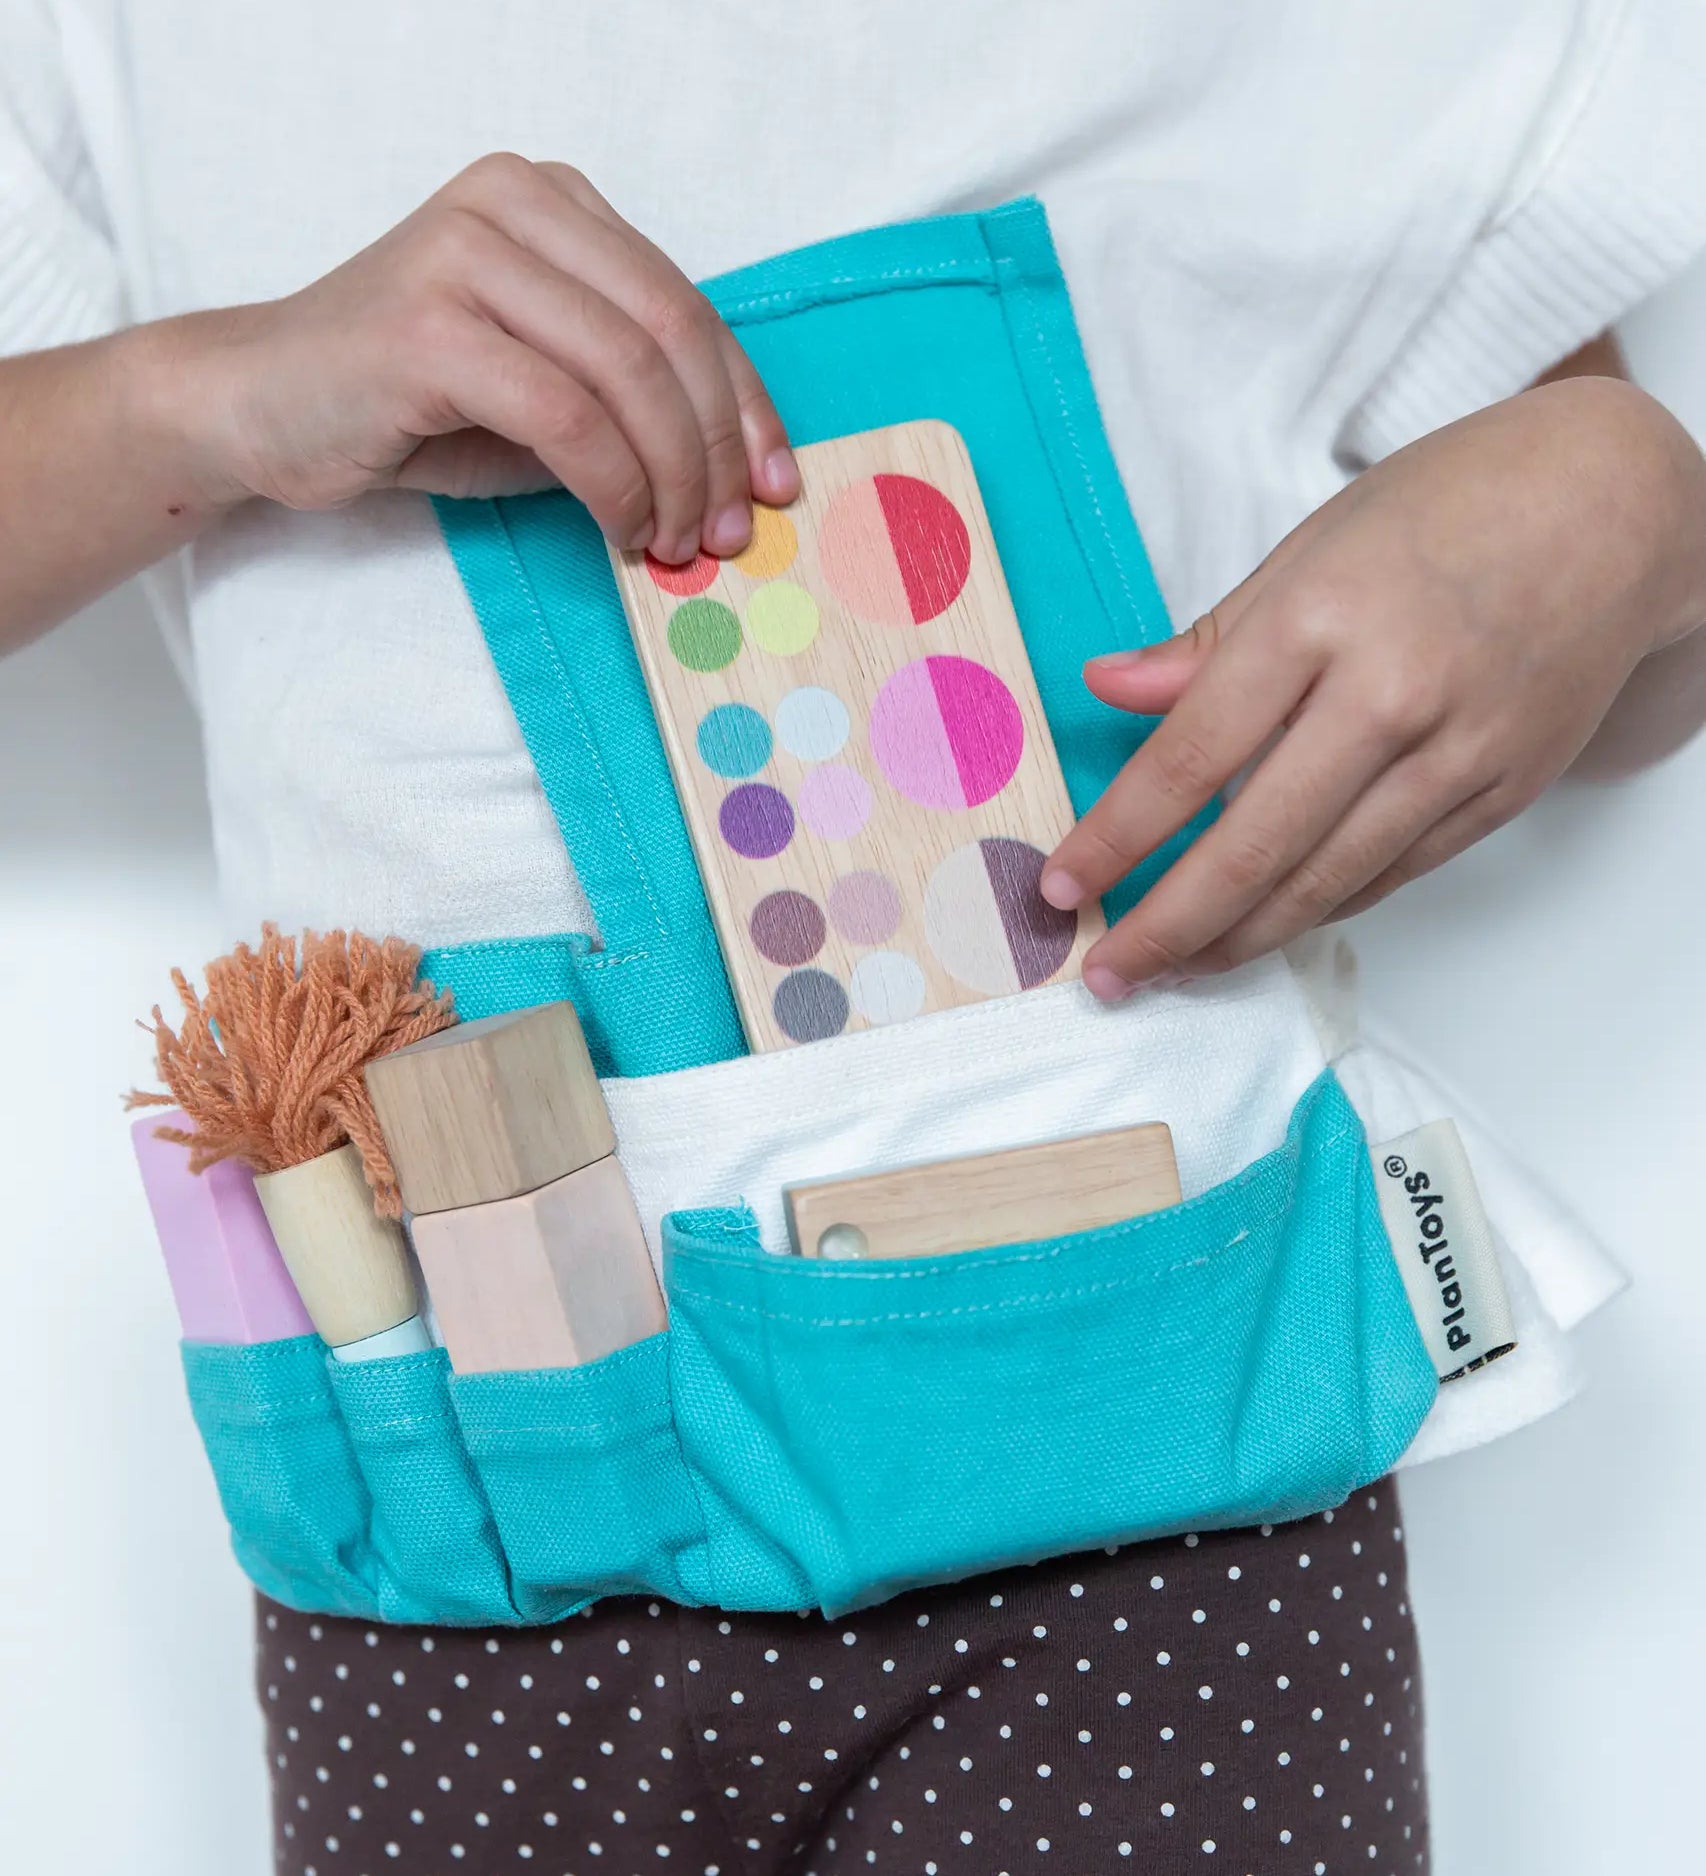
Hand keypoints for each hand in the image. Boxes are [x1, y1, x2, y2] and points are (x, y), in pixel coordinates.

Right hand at [165, 153, 796, 560]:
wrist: (260, 406)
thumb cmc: (409, 405)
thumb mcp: (545, 389)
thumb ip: (629, 400)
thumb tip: (736, 475)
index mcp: (552, 202)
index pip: (686, 302)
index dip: (744, 403)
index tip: (772, 484)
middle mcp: (513, 203)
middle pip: (671, 332)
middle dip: (716, 448)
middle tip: (729, 532)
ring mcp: (466, 253)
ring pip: (628, 371)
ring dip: (672, 476)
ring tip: (675, 543)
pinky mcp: (428, 325)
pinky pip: (566, 414)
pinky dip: (613, 485)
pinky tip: (622, 529)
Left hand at [1041, 376, 1705, 998]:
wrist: (1614, 507)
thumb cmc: (1450, 509)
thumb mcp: (1309, 548)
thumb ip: (1206, 640)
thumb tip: (1108, 688)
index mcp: (1318, 621)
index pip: (1189, 758)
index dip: (1117, 837)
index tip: (1064, 886)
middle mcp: (1388, 697)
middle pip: (1253, 848)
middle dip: (1166, 925)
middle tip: (1108, 970)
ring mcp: (1455, 753)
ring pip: (1324, 883)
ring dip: (1237, 941)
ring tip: (1174, 969)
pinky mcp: (1501, 792)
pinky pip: (1390, 875)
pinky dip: (1319, 910)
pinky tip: (1264, 929)